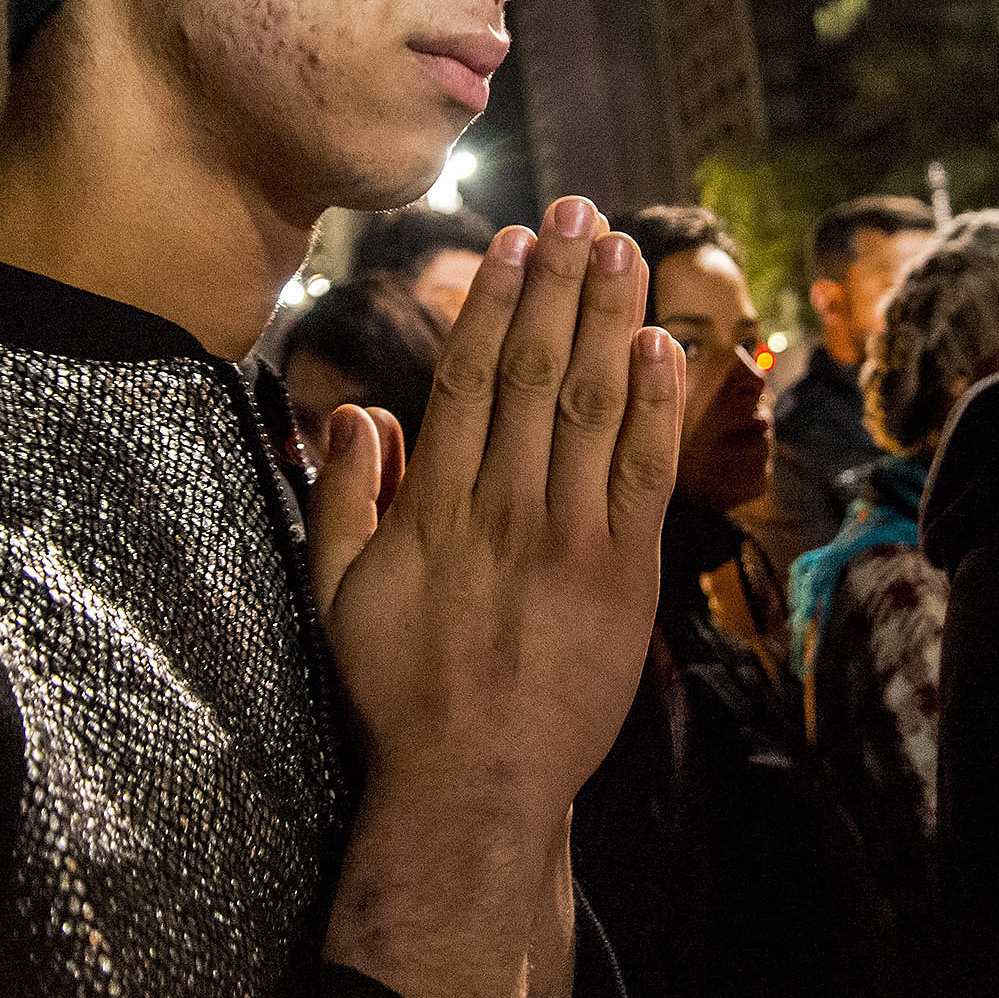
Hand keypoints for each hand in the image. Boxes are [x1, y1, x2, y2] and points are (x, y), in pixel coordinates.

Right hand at [309, 196, 681, 997]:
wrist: (474, 788)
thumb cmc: (396, 695)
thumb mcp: (334, 596)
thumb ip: (343, 498)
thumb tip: (356, 412)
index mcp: (437, 506)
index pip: (473, 376)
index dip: (496, 299)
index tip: (514, 240)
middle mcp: (508, 508)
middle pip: (541, 369)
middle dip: (561, 282)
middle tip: (580, 210)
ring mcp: (573, 539)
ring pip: (597, 404)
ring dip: (612, 319)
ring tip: (624, 249)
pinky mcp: (626, 574)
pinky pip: (647, 471)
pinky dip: (658, 405)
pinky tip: (664, 346)